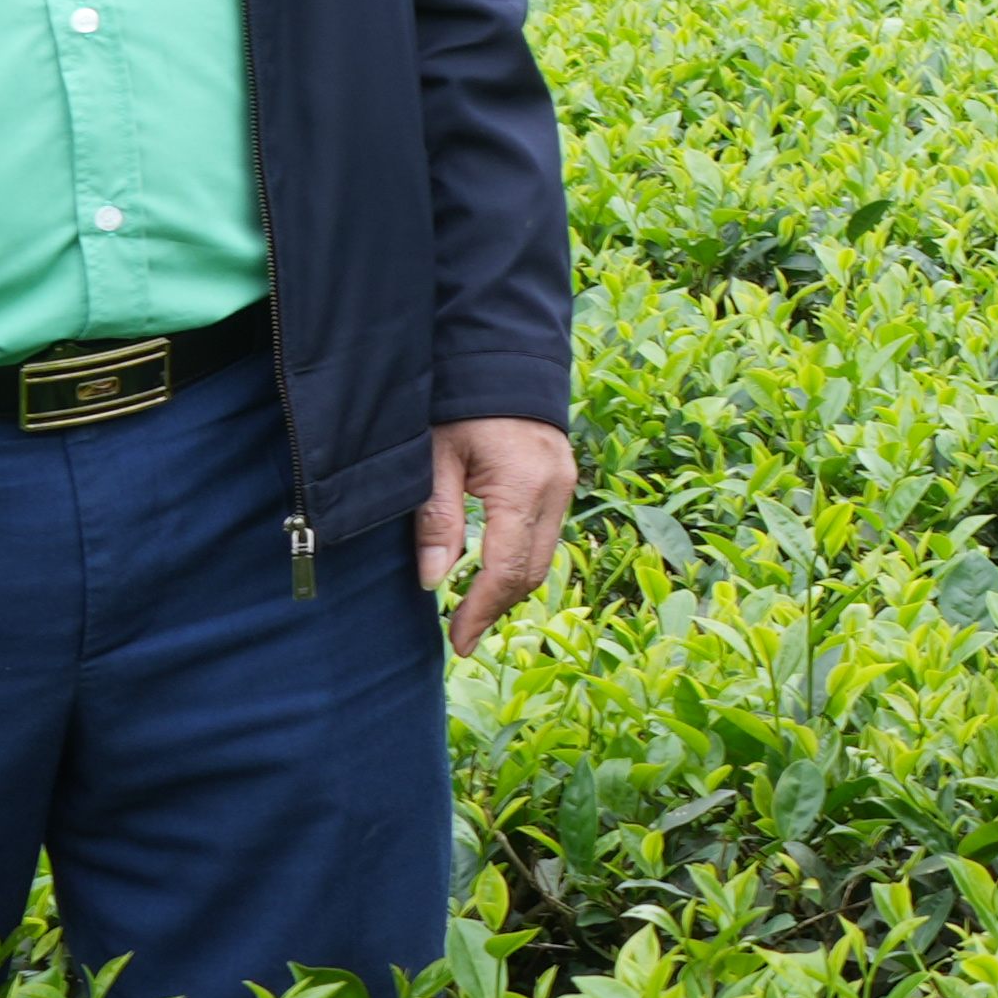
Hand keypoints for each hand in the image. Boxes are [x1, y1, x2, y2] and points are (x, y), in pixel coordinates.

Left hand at [422, 416, 579, 648]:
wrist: (500, 355)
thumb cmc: (459, 402)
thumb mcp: (434, 457)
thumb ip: (436, 519)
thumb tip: (433, 581)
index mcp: (523, 486)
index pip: (507, 569)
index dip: (481, 611)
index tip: (457, 642)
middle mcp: (555, 490)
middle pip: (532, 571)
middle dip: (496, 607)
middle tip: (460, 634)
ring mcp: (564, 484)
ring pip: (543, 557)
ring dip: (508, 587)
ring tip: (471, 608)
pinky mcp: (562, 479)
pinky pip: (545, 534)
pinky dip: (519, 560)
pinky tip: (489, 568)